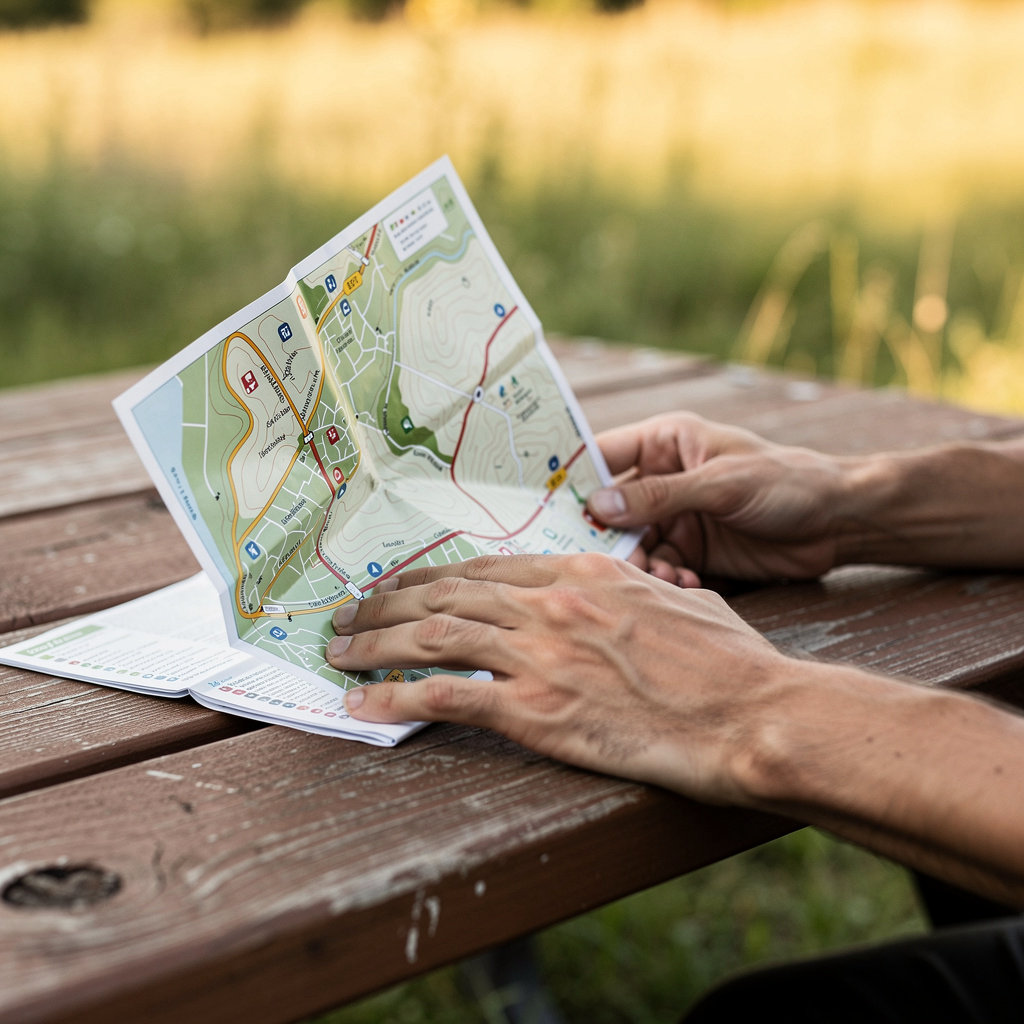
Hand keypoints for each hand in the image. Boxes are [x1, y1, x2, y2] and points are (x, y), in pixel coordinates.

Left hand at [326, 553, 791, 804]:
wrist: (750, 712)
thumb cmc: (728, 661)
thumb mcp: (677, 602)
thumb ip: (629, 591)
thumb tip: (615, 592)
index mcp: (582, 572)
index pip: (487, 569)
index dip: (433, 577)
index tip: (402, 586)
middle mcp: (550, 604)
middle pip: (447, 595)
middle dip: (388, 605)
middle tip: (349, 615)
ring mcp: (540, 654)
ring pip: (433, 636)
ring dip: (376, 644)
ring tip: (338, 651)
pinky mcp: (537, 709)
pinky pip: (448, 698)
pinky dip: (397, 699)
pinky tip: (363, 703)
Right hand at [588, 412, 853, 585]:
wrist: (840, 521)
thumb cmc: (787, 481)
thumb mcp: (722, 484)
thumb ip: (660, 496)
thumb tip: (597, 506)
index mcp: (664, 443)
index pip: (602, 456)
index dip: (572, 479)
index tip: (544, 508)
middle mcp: (662, 479)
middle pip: (612, 509)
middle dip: (607, 536)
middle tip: (603, 561)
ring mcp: (677, 517)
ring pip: (634, 544)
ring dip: (641, 564)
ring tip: (662, 575)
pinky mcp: (693, 551)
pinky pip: (661, 567)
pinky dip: (666, 579)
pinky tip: (685, 584)